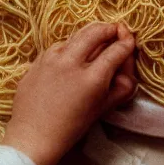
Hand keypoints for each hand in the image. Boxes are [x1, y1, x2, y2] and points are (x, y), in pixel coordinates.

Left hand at [2, 22, 136, 164]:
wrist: (33, 136)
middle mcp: (72, 62)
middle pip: (96, 32)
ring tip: (97, 38)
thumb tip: (127, 72)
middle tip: (117, 30)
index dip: (127, 44)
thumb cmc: (71, 128)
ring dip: (90, 34)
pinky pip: (58, 45)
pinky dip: (70, 45)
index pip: (116, 50)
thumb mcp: (102, 109)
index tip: (130, 42)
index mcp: (92, 78)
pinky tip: (72, 54)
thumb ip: (119, 89)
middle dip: (110, 28)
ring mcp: (51, 59)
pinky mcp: (37, 61)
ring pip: (76, 35)